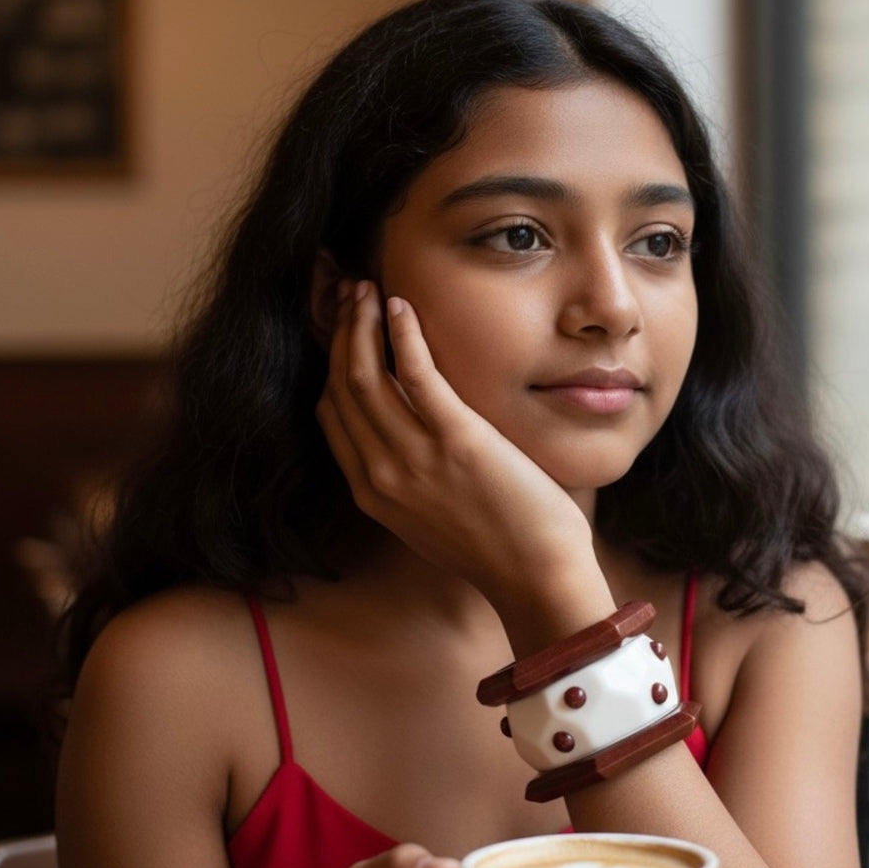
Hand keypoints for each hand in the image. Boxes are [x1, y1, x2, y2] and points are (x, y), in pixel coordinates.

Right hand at [316, 282, 612, 647]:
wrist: (536, 576)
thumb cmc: (499, 546)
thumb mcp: (432, 514)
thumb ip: (410, 475)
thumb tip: (411, 430)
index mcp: (372, 493)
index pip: (332, 413)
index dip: (333, 362)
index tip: (345, 327)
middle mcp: (380, 474)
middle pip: (341, 385)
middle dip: (341, 332)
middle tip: (350, 293)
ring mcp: (414, 458)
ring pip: (365, 375)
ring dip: (362, 324)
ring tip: (367, 290)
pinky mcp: (455, 441)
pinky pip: (415, 375)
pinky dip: (401, 336)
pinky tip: (400, 307)